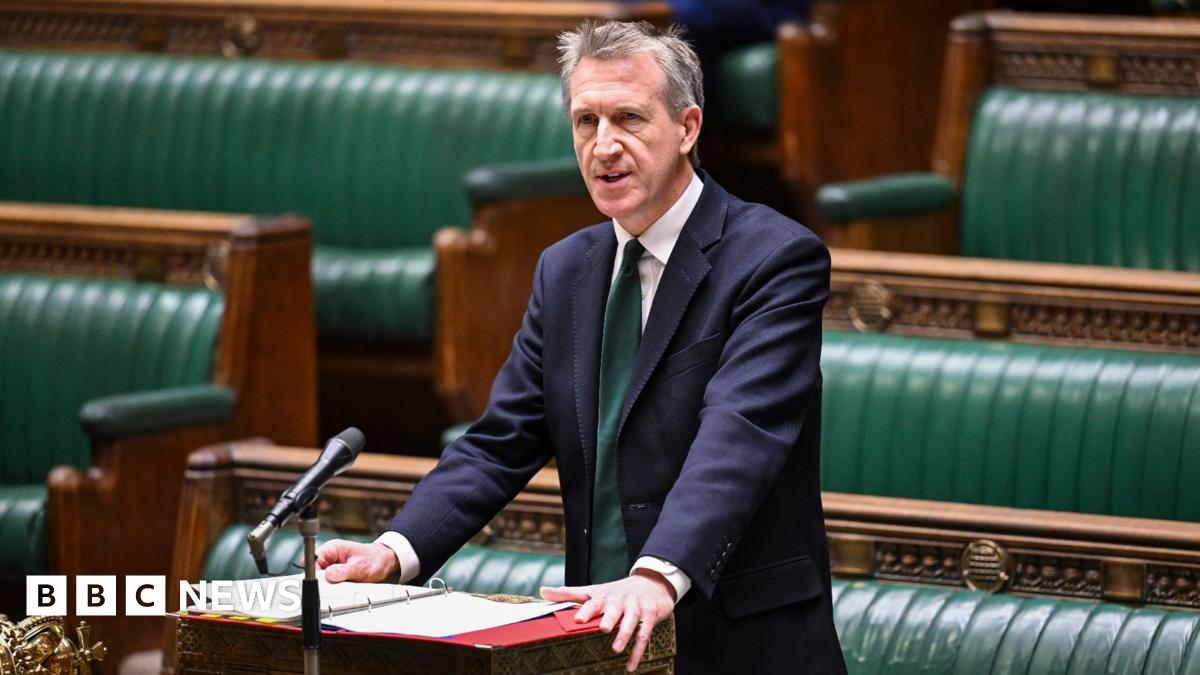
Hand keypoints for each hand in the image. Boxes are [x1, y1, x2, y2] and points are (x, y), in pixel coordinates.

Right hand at [314, 540, 399, 582]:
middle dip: (321, 582)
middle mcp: (330, 558)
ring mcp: (333, 568)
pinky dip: (334, 590)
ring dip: (328, 587)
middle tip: (331, 589)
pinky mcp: (337, 577)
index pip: (313, 560)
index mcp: (332, 549)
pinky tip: (342, 591)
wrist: (386, 563)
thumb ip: (343, 571)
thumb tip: (328, 575)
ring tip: (340, 589)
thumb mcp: (359, 567)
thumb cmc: (374, 560)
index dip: (313, 572)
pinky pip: (330, 585)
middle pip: (315, 572)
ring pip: (321, 581)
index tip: (319, 583)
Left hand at [540, 571, 674, 671]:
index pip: (592, 601)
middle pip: (613, 609)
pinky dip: (637, 652)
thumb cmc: (616, 592)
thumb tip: (542, 591)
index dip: (585, 610)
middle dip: (609, 618)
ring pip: (630, 621)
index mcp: (603, 595)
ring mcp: (635, 607)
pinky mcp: (649, 616)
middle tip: (604, 628)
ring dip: (624, 635)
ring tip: (616, 649)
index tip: (578, 619)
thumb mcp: (593, 590)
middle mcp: (619, 600)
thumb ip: (568, 593)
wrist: (651, 583)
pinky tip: (630, 666)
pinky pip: (644, 635)